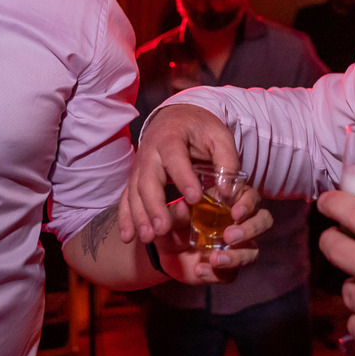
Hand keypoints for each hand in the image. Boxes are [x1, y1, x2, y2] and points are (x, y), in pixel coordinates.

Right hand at [119, 104, 243, 243]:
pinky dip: (126, 218)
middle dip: (155, 206)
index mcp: (171, 138)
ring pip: (135, 192)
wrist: (176, 117)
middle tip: (163, 229)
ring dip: (140, 216)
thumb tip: (228, 192)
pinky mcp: (135, 178)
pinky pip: (126, 198)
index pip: (175, 159)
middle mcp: (149, 153)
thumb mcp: (219, 135)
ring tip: (148, 237)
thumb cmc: (200, 128)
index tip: (195, 198)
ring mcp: (139, 167)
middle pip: (148, 180)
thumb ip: (227, 160)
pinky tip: (128, 237)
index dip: (184, 178)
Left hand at [151, 194, 274, 283]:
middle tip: (229, 236)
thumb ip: (177, 213)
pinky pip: (232, 274)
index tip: (235, 212)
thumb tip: (183, 206)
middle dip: (251, 228)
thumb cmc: (173, 225)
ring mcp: (236, 248)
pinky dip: (216, 273)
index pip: (251, 196)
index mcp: (228, 202)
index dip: (248, 203)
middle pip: (263, 221)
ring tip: (214, 258)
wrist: (165, 254)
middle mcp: (239, 223)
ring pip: (253, 251)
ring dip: (236, 256)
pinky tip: (200, 270)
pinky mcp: (228, 269)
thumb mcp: (170, 217)